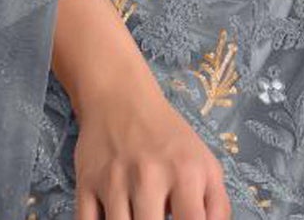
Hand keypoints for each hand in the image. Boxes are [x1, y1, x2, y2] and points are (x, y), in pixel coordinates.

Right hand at [72, 76, 231, 219]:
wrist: (119, 97)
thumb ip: (217, 209)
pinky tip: (113, 218)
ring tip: (137, 217)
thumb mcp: (206, 165)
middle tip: (155, 218)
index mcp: (185, 173)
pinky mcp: (85, 182)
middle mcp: (148, 175)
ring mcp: (114, 180)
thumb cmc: (168, 138)